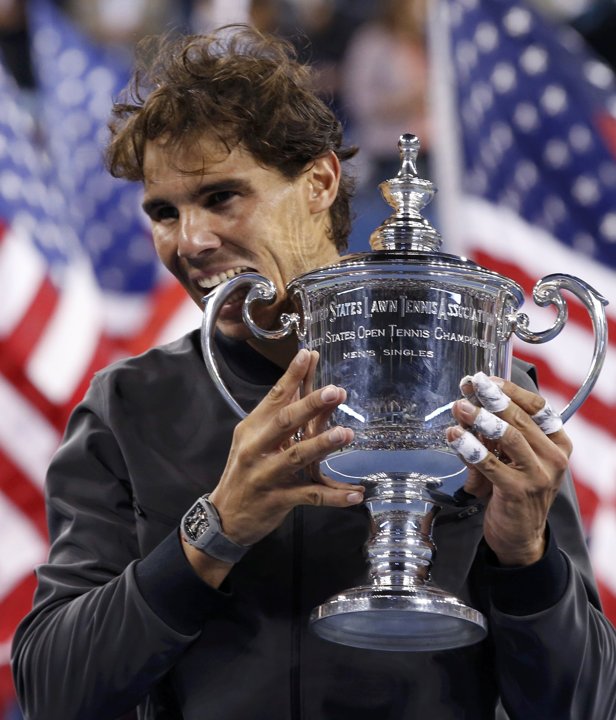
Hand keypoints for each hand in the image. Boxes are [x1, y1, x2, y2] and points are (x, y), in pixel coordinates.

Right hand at [209, 348, 363, 546]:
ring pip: (296, 456)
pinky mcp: (277, 500)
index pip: (273, 397)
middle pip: (284, 422)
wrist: (225, 516)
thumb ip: (279, 418)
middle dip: (310, 405)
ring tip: (346, 434)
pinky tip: (355, 494)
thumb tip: (307, 389)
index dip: (291, 376)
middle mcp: (256, 448)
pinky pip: (309, 496)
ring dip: (322, 444)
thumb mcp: (255, 441)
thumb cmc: (246, 471)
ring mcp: (266, 475)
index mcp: (252, 428)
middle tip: (336, 391)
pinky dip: (334, 496)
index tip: (308, 355)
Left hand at [446, 373, 571, 566]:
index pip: (537, 407)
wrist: (520, 536)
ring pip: (508, 437)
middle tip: (470, 385)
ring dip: (480, 419)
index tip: (487, 379)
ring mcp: (538, 476)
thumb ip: (496, 431)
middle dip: (491, 399)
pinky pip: (490, 463)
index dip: (510, 390)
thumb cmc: (514, 488)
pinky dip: (470, 447)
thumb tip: (468, 401)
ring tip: (459, 407)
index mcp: (558, 443)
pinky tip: (454, 436)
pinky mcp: (518, 491)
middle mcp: (554, 458)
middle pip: (521, 419)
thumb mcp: (512, 457)